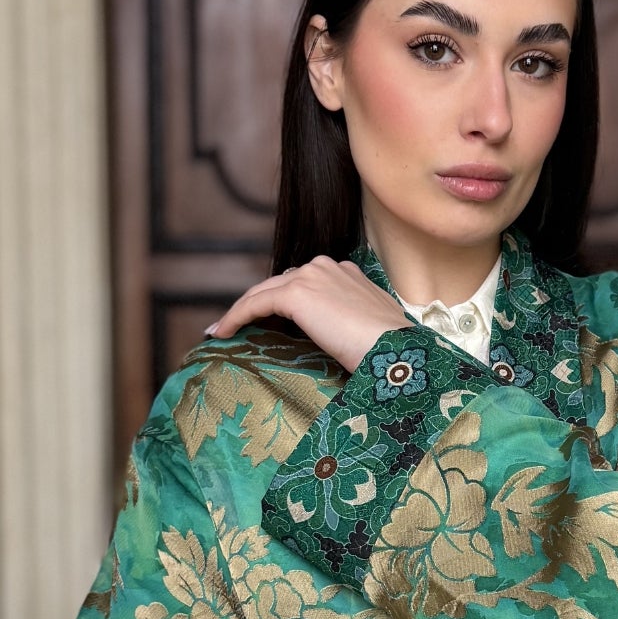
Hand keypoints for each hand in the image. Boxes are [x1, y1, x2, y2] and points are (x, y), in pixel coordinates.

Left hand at [205, 257, 410, 372]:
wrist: (395, 351)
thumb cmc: (391, 351)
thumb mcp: (370, 330)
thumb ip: (350, 323)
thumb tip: (338, 340)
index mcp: (345, 273)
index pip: (305, 282)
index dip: (282, 300)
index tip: (268, 320)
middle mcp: (326, 267)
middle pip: (280, 282)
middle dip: (257, 302)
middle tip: (237, 324)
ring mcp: (311, 277)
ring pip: (264, 291)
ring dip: (242, 310)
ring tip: (224, 330)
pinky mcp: (296, 294)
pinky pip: (255, 303)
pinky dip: (236, 317)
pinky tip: (222, 333)